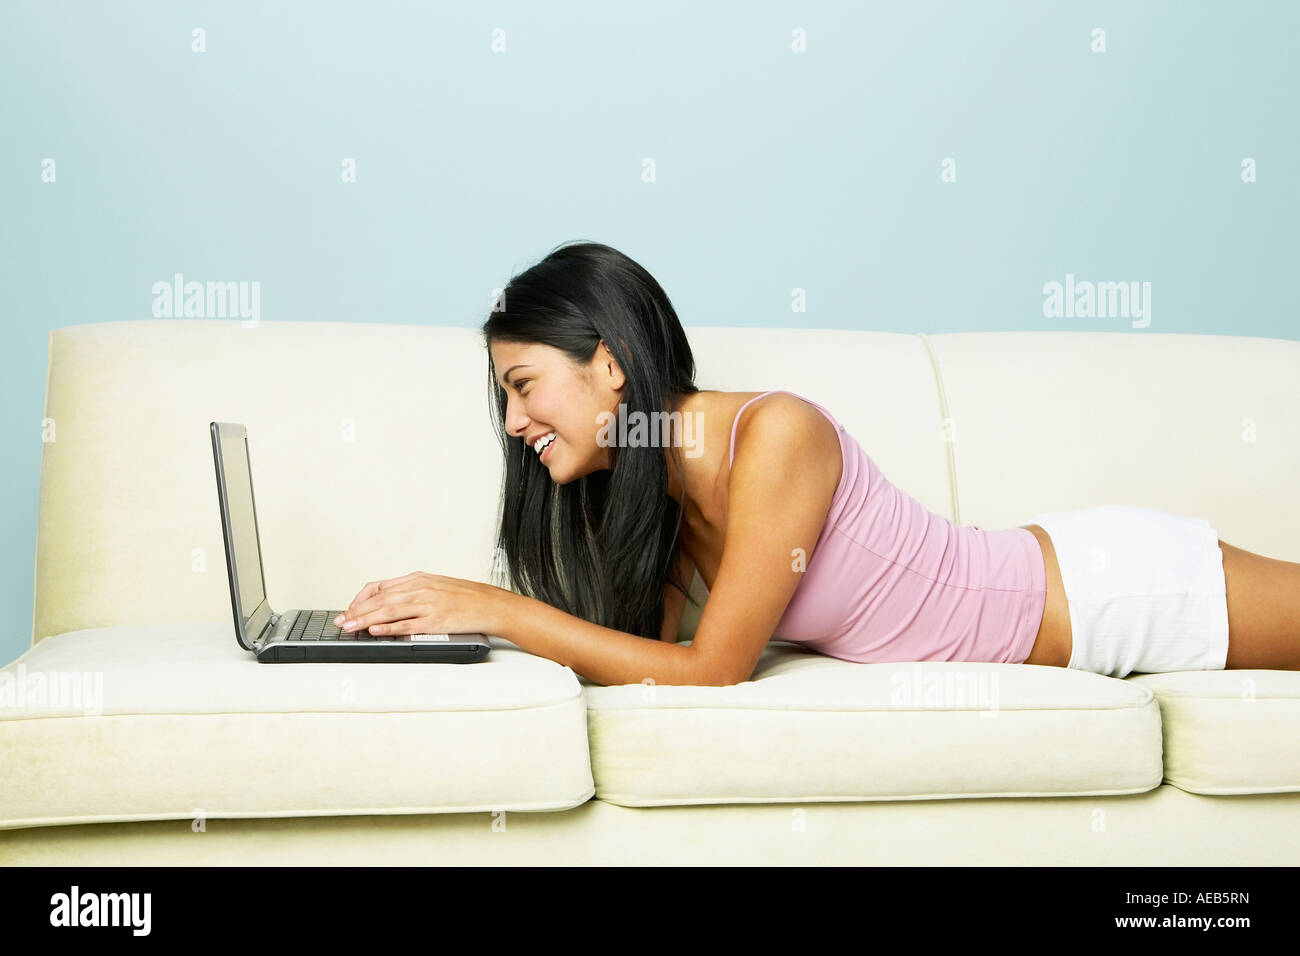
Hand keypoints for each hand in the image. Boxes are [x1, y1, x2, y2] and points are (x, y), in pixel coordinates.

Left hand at [335, 571, 504, 636]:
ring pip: (390, 611)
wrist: (490, 604)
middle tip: (341, 621)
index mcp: (418, 579)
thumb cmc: (465, 597)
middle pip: (380, 599)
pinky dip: (389, 628)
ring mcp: (428, 604)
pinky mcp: (436, 620)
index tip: (349, 609)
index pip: (380, 587)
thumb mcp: (435, 585)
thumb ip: (412, 591)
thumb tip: (388, 600)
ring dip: (366, 620)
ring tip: (350, 627)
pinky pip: (408, 624)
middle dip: (357, 611)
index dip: (361, 600)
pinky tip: (376, 631)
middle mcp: (420, 589)